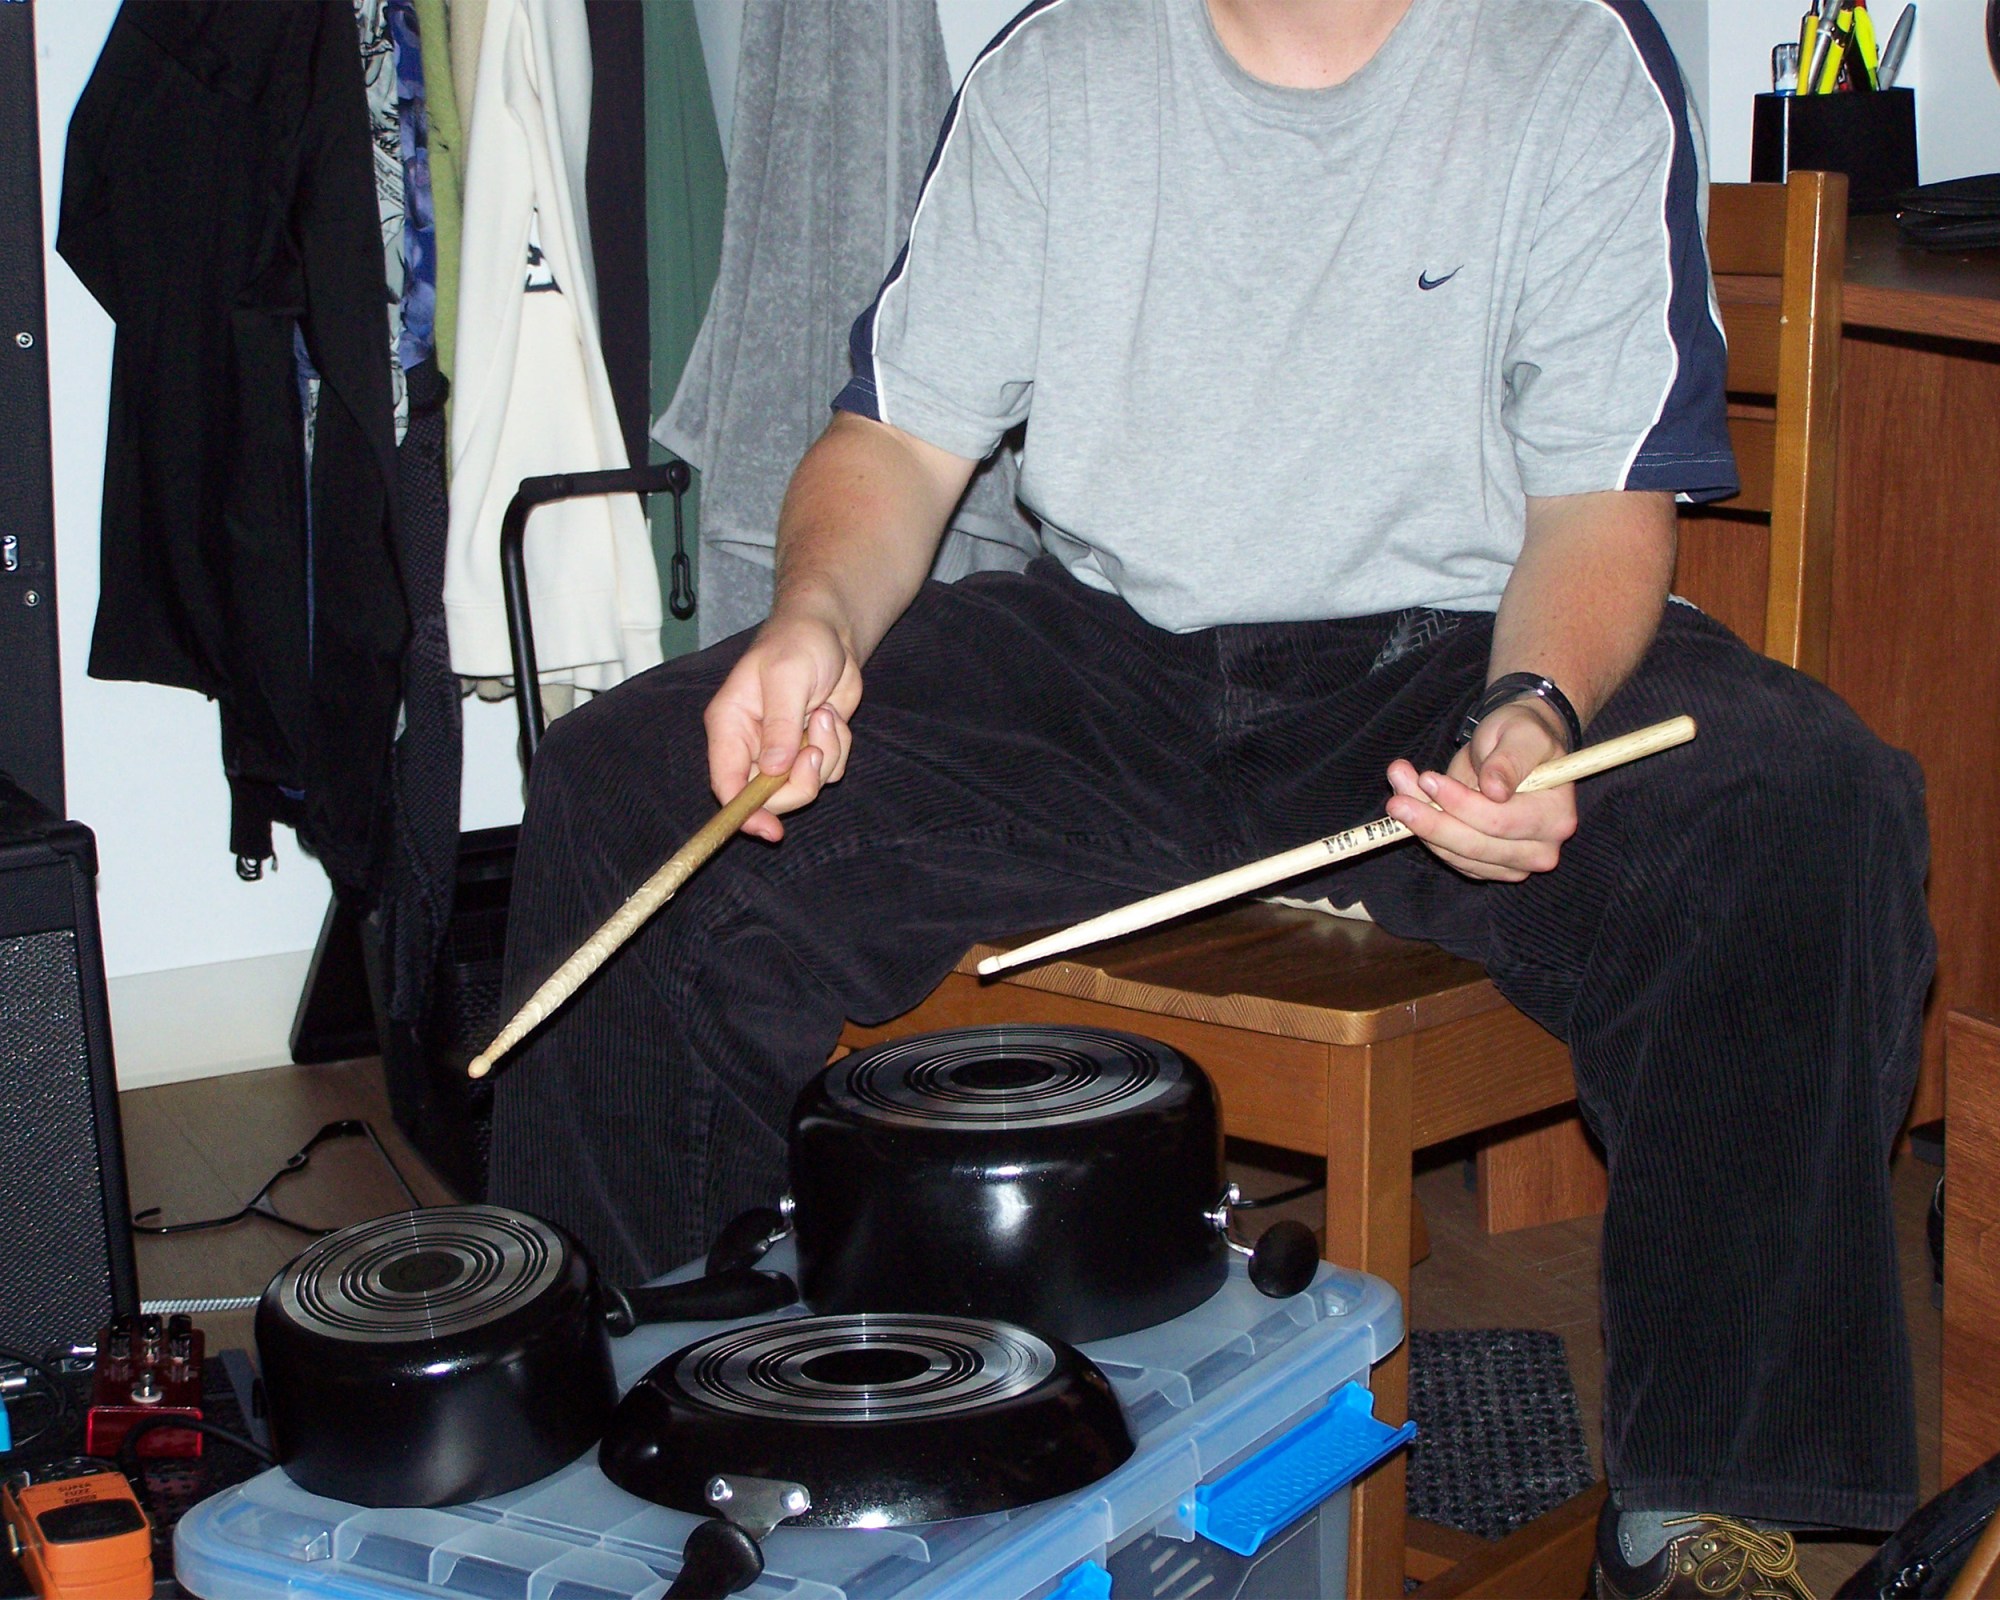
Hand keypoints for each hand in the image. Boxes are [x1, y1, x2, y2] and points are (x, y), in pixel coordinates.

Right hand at [704, 611, 862, 841]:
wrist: (831, 631)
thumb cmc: (799, 642)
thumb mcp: (787, 677)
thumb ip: (781, 724)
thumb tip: (773, 769)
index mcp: (730, 726)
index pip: (726, 784)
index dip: (744, 813)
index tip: (770, 830)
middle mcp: (752, 745)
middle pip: (770, 797)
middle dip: (802, 780)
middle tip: (816, 748)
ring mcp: (782, 750)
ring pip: (804, 786)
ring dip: (826, 756)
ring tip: (825, 716)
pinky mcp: (809, 749)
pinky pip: (829, 772)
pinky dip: (839, 751)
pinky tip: (833, 719)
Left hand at [1384, 700, 1577, 881]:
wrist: (1514, 750)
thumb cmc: (1521, 737)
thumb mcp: (1520, 735)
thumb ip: (1509, 760)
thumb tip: (1495, 789)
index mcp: (1556, 817)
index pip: (1500, 821)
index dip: (1460, 804)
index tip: (1428, 780)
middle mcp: (1541, 849)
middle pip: (1476, 846)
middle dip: (1432, 822)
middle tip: (1395, 799)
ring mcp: (1514, 864)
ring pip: (1457, 856)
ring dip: (1422, 826)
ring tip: (1398, 789)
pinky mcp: (1489, 868)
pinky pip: (1451, 858)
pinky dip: (1426, 833)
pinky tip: (1409, 803)